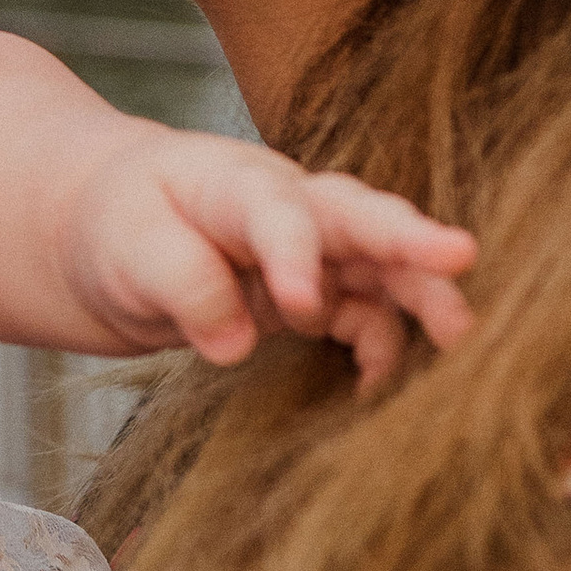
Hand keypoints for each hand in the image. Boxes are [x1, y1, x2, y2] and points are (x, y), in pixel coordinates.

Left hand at [62, 128, 475, 388]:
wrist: (109, 231)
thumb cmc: (120, 225)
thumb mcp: (127, 248)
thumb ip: (182, 285)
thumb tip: (235, 342)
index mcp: (233, 182)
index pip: (276, 211)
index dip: (295, 256)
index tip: (301, 306)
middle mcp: (288, 208)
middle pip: (357, 218)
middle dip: (408, 241)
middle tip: (461, 260)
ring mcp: (311, 251)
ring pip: (378, 267)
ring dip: (420, 295)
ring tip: (458, 336)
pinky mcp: (317, 295)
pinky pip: (363, 316)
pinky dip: (381, 347)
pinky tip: (380, 388)